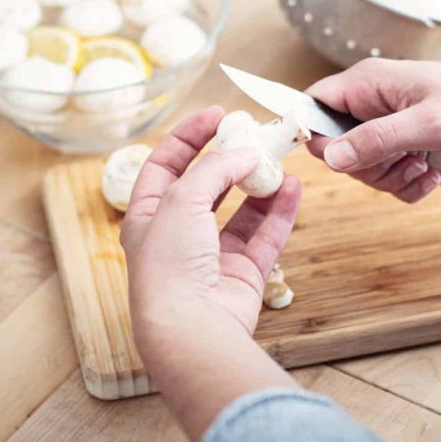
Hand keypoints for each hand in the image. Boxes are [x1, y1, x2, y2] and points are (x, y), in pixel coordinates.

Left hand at [121, 106, 302, 352]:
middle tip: (255, 136)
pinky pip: (265, 236)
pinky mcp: (242, 275)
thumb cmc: (170, 265)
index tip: (218, 114)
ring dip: (260, 185)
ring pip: (241, 211)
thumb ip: (214, 169)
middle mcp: (177, 236)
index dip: (189, 136)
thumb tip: (243, 154)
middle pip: (207, 187)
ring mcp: (211, 257)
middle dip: (231, 160)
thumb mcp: (182, 199)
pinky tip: (293, 188)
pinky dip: (280, 212)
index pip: (165, 164)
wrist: (191, 328)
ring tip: (279, 160)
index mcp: (147, 217)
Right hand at [306, 54, 440, 202]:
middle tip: (404, 165)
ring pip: (366, 164)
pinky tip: (433, 176)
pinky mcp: (409, 138)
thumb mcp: (425, 126)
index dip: (318, 139)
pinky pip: (391, 171)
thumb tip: (330, 158)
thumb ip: (375, 141)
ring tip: (425, 170)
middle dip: (369, 168)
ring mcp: (391, 119)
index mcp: (367, 83)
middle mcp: (373, 99)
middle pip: (339, 146)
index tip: (343, 163)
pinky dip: (408, 183)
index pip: (312, 107)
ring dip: (392, 178)